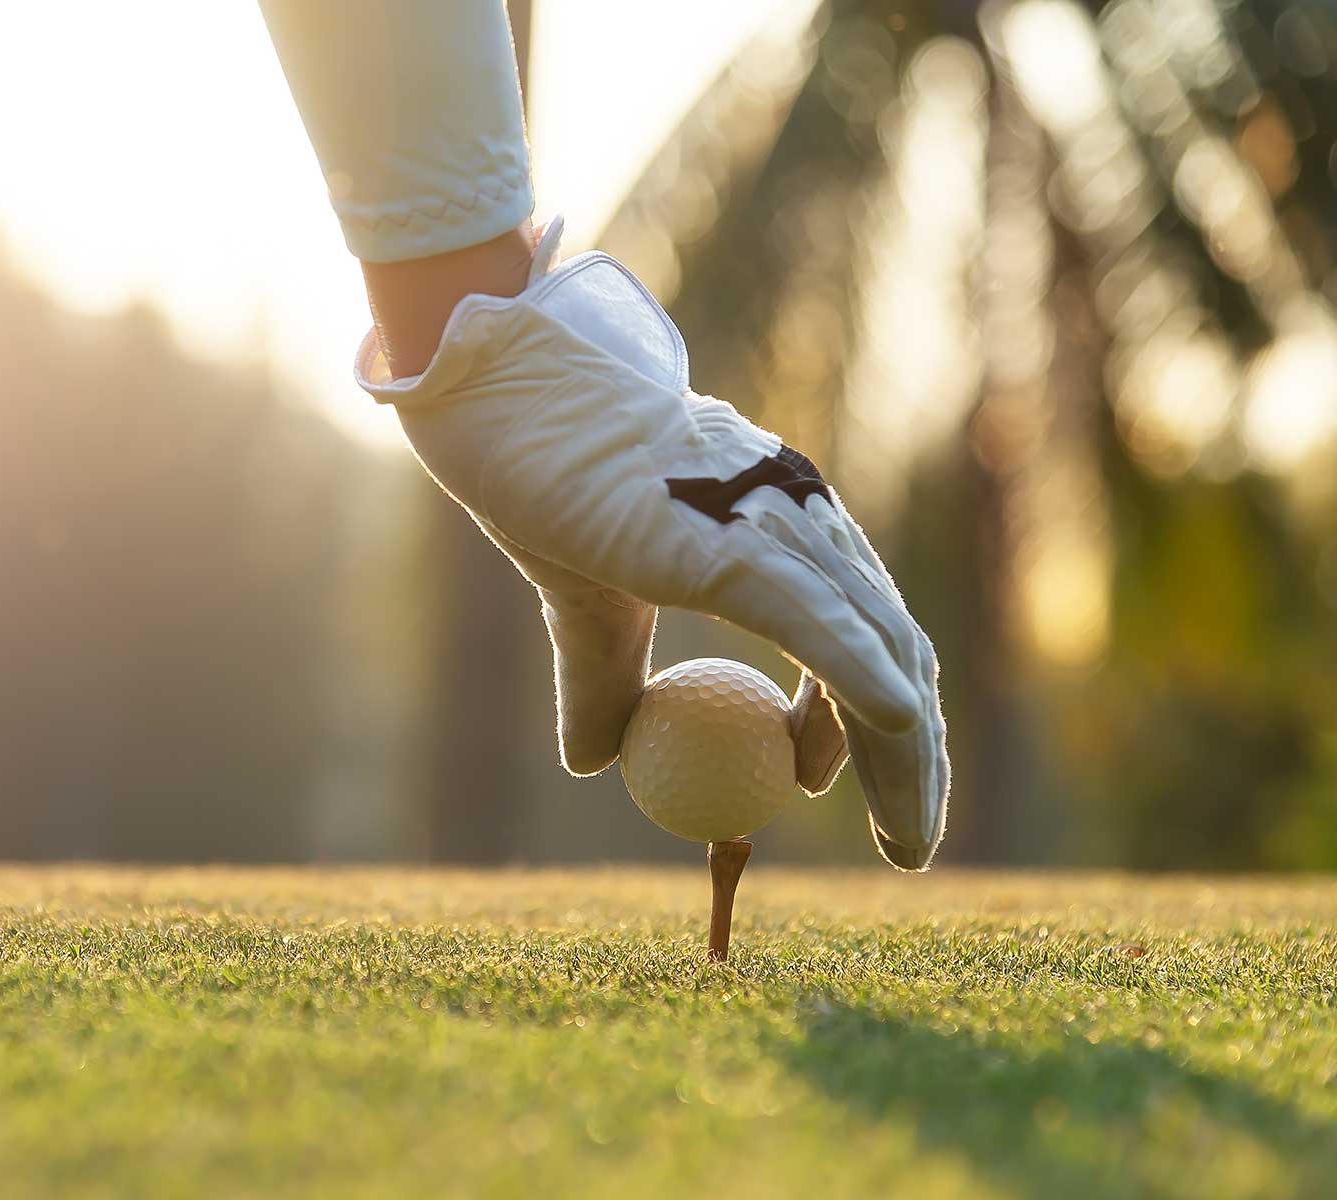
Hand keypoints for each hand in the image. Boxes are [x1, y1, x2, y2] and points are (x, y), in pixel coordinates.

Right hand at [358, 220, 946, 867]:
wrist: (504, 397)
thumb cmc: (540, 477)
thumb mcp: (583, 603)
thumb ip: (601, 679)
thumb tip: (594, 761)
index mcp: (777, 525)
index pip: (859, 634)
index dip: (861, 724)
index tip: (813, 787)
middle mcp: (802, 519)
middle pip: (896, 653)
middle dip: (915, 760)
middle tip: (909, 847)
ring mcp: (782, 526)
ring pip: (881, 656)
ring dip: (908, 759)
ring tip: (908, 844)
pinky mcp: (743, 544)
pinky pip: (826, 633)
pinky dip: (868, 693)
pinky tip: (897, 738)